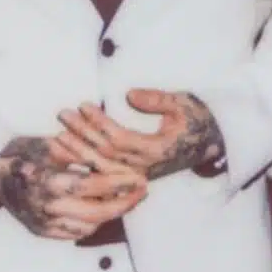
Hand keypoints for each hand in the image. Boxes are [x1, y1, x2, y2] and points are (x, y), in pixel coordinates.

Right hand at [0, 136, 146, 240]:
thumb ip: (74, 152)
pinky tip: (105, 210)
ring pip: (88, 226)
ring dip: (111, 214)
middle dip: (123, 203)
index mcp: (46, 183)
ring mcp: (43, 224)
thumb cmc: (17, 152)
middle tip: (142, 190)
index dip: (117, 182)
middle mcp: (45, 209)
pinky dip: (93, 223)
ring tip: (129, 199)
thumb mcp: (45, 144)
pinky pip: (74, 233)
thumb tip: (107, 156)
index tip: (137, 176)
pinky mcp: (41, 232)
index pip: (91, 186)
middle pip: (95, 213)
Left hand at [55, 89, 224, 181]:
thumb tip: (129, 96)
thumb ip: (157, 100)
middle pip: (105, 155)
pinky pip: (106, 174)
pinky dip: (86, 165)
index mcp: (156, 150)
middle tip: (63, 114)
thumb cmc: (197, 118)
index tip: (83, 105)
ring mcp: (139, 175)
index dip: (99, 124)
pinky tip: (69, 156)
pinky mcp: (135, 176)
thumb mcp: (182, 103)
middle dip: (82, 135)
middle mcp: (145, 168)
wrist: (213, 143)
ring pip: (102, 168)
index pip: (119, 140)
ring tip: (58, 135)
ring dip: (79, 152)